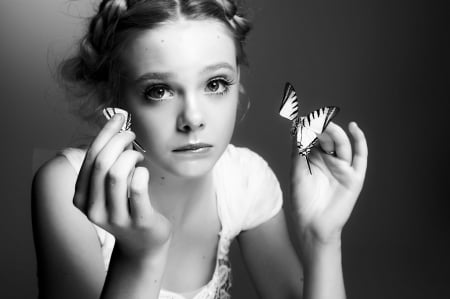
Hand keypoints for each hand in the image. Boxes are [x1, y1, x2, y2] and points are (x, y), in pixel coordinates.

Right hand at [73, 114, 171, 259]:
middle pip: (102, 162)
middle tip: (132, 135)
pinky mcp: (138, 221)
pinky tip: (145, 171)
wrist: (143, 244)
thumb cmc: (128, 208)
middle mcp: (93, 209)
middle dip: (119, 140)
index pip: (91, 157)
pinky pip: (138, 187)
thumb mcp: (109, 188)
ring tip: (139, 156)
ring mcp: (115, 218)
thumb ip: (107, 163)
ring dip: (131, 156)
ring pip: (117, 174)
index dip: (106, 133)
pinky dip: (142, 172)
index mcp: (81, 197)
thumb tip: (116, 127)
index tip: (119, 117)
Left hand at [290, 122, 367, 246]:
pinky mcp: (354, 177)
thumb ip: (298, 151)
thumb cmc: (302, 201)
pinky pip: (360, 156)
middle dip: (321, 127)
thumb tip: (298, 128)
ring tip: (325, 124)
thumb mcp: (297, 173)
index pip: (313, 138)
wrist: (313, 225)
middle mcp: (328, 161)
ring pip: (341, 144)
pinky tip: (353, 127)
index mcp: (313, 159)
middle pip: (327, 138)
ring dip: (335, 132)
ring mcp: (342, 168)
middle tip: (313, 119)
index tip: (300, 119)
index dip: (309, 128)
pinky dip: (360, 141)